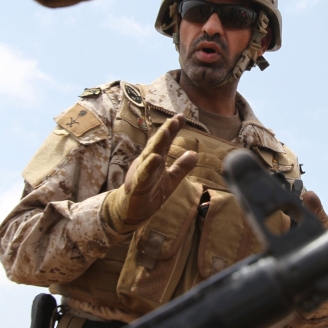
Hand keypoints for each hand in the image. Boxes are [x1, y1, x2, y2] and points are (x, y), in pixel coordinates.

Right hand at [102, 114, 196, 232]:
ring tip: (166, 131)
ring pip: (149, 155)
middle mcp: (147, 162)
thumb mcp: (171, 179)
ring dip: (157, 143)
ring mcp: (141, 173)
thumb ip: (182, 167)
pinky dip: (149, 166)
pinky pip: (144, 175)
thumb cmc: (151, 192)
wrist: (133, 210)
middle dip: (166, 131)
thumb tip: (195, 153)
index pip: (165, 142)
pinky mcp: (138, 186)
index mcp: (155, 159)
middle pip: (157, 144)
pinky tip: (155, 158)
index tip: (181, 117)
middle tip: (174, 119)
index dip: (172, 129)